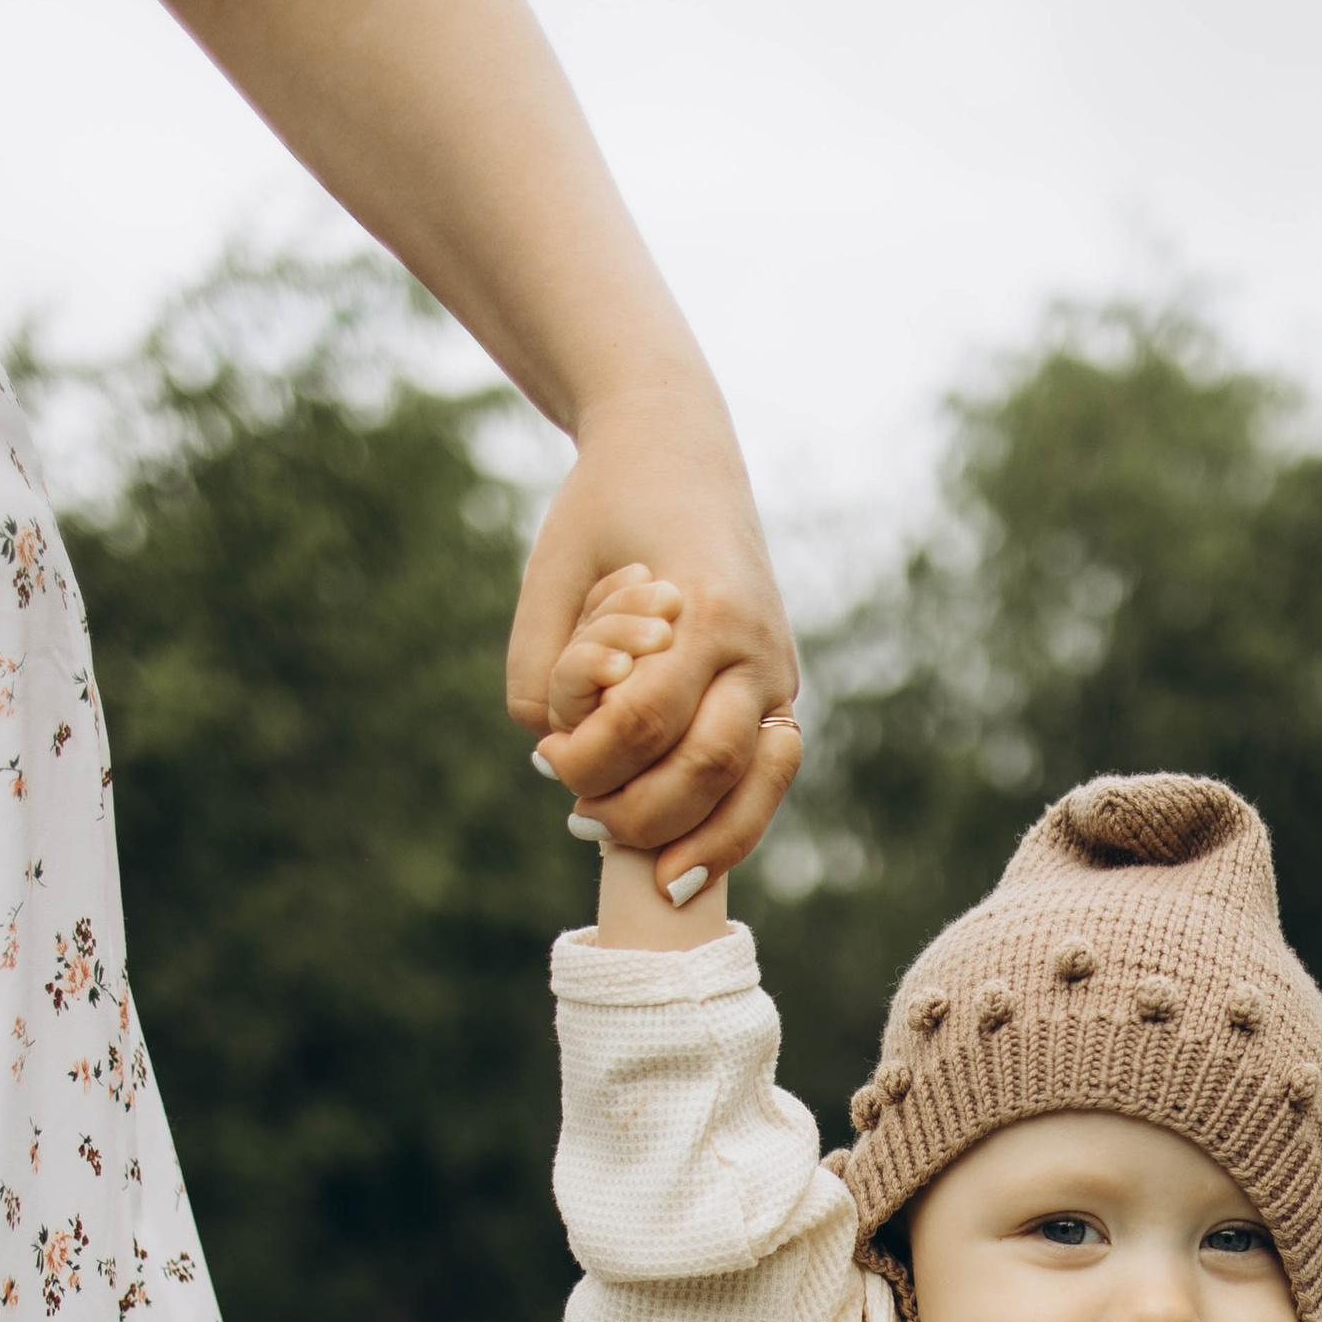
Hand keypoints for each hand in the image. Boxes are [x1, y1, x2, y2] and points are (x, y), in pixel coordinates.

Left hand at [508, 400, 801, 892]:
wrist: (678, 453)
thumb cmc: (603, 513)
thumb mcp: (552, 575)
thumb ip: (541, 670)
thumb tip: (559, 757)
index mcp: (705, 607)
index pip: (645, 717)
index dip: (590, 756)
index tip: (550, 760)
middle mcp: (756, 647)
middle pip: (705, 767)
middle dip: (637, 810)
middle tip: (582, 819)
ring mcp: (777, 673)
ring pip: (751, 788)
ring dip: (692, 839)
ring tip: (639, 865)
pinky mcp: (779, 695)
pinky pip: (765, 782)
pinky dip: (729, 829)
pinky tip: (686, 867)